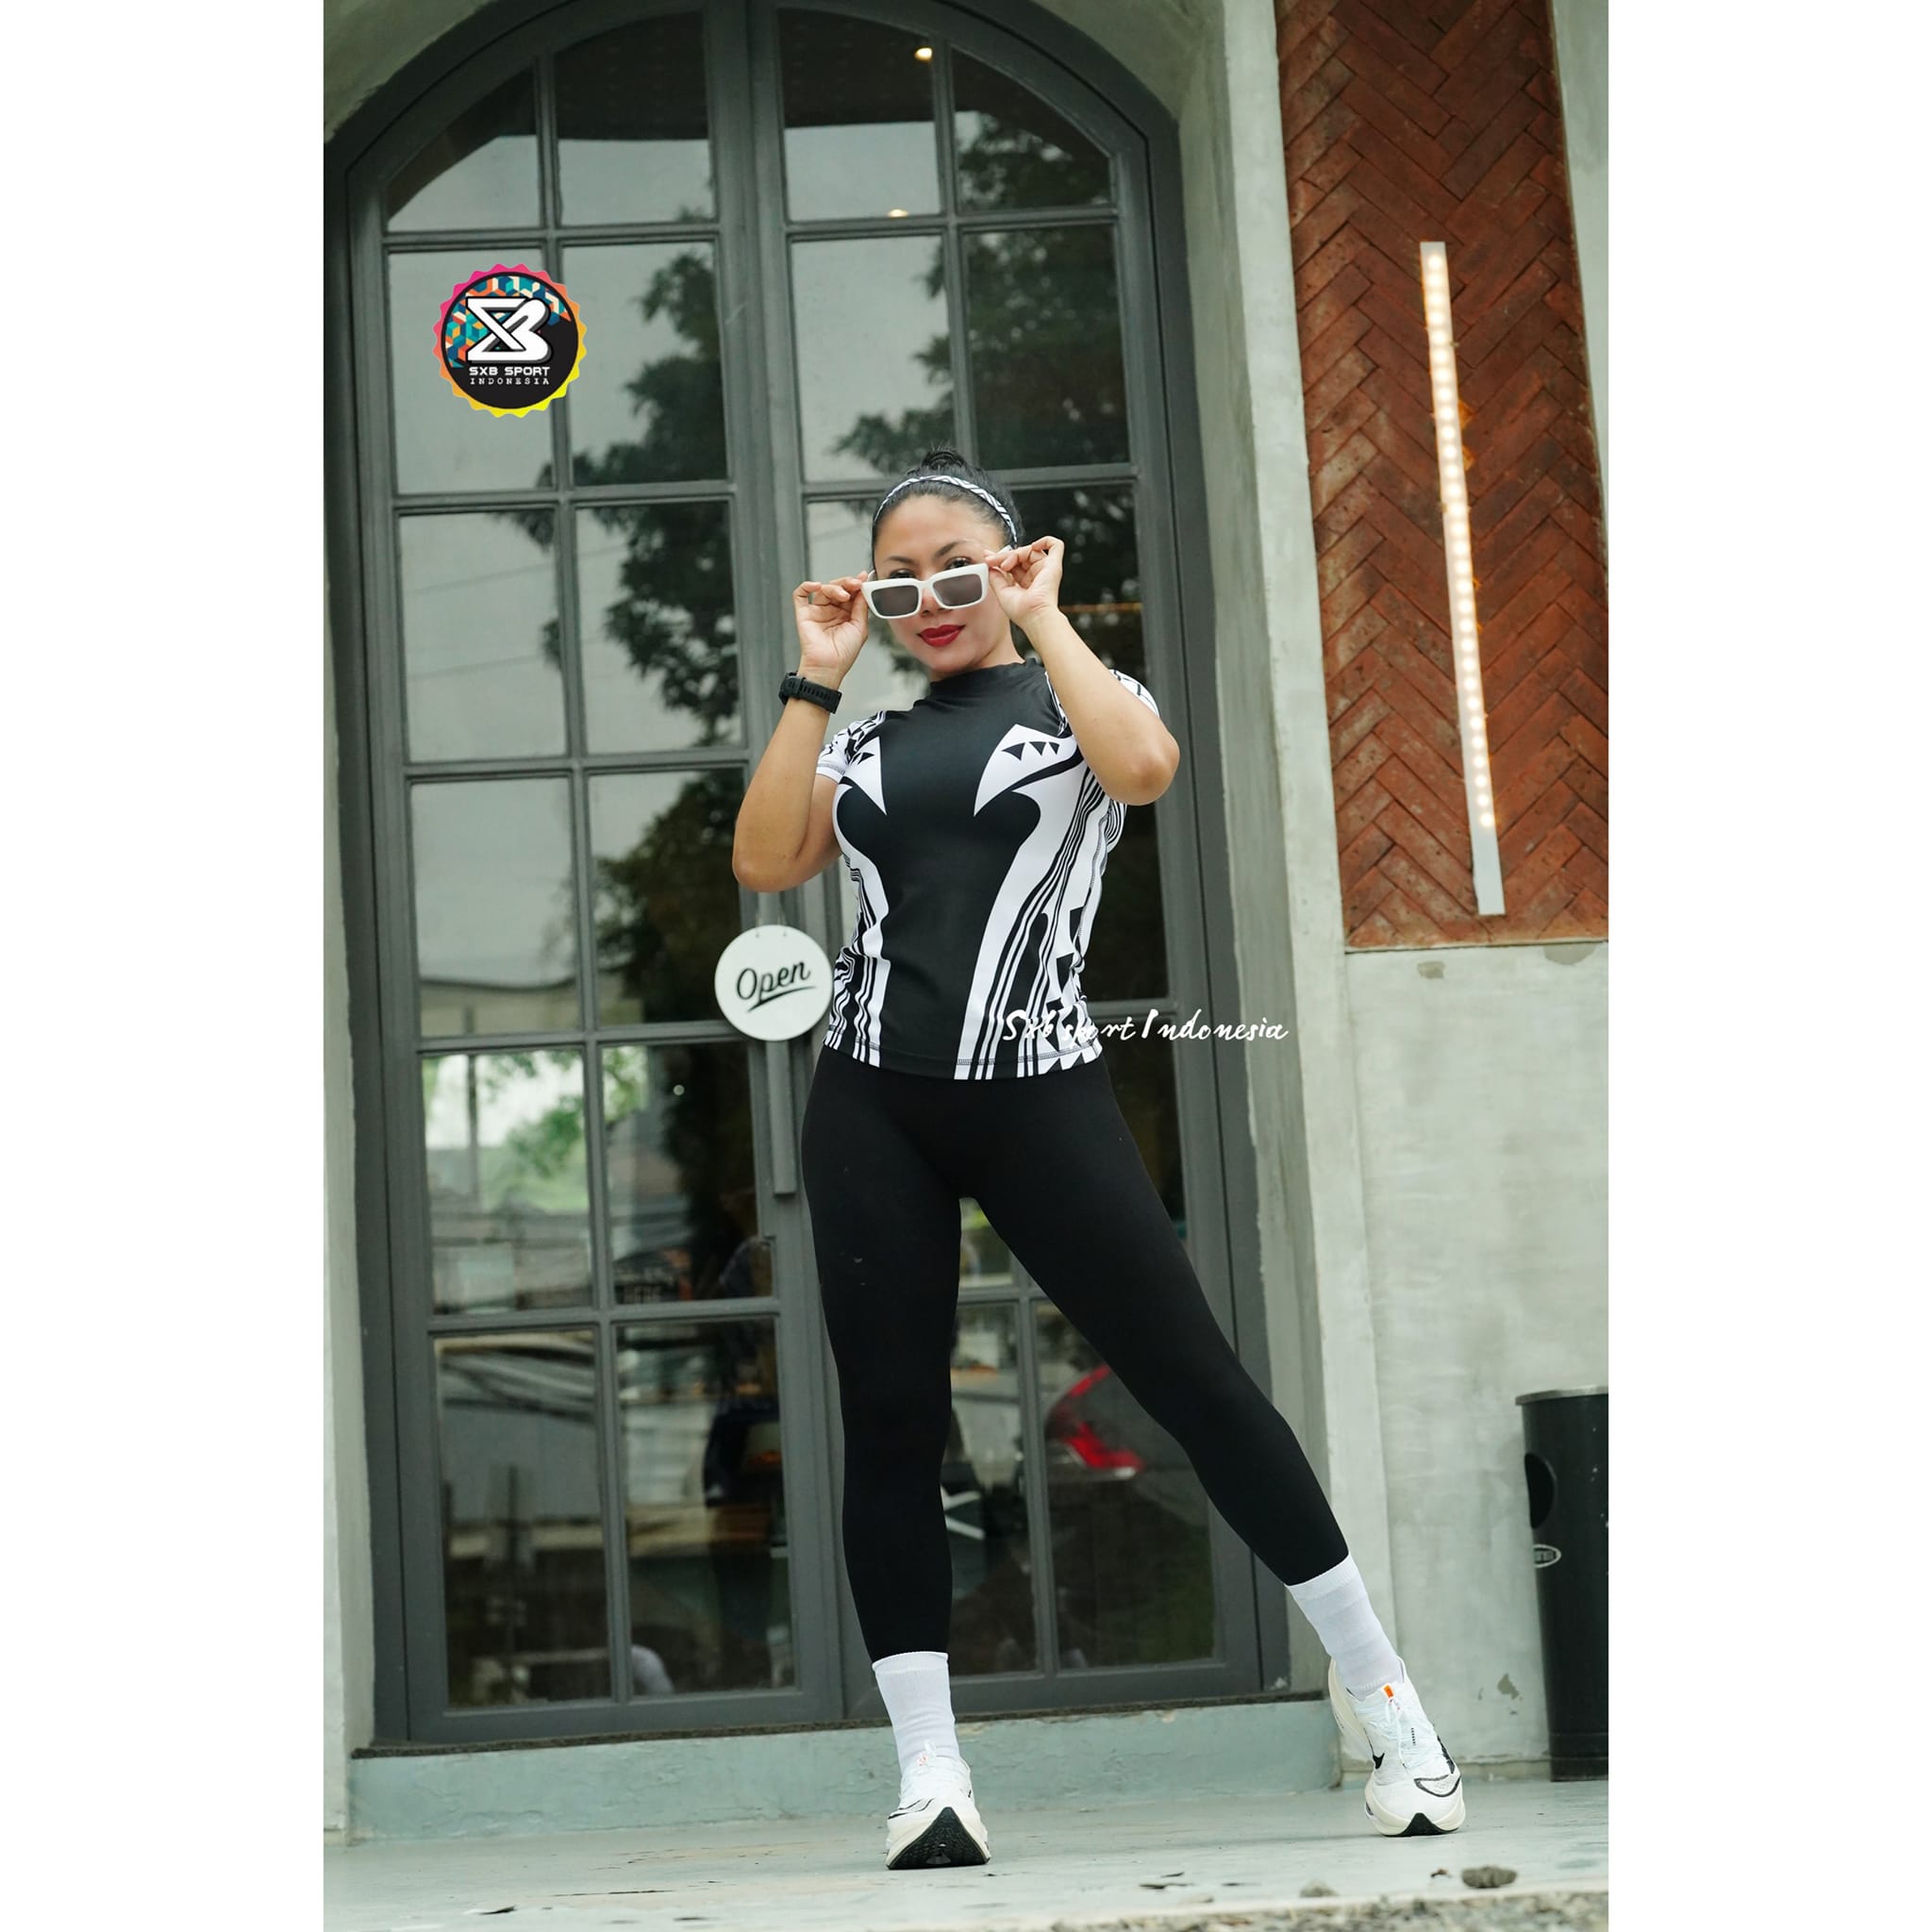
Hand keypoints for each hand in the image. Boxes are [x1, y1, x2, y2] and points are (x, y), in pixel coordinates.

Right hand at [791, 571, 871, 685]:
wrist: (828, 666)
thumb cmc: (844, 653)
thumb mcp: (860, 627)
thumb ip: (861, 607)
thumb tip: (864, 588)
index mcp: (846, 614)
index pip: (851, 593)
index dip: (857, 584)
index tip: (865, 578)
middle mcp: (832, 611)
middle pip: (838, 588)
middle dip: (847, 583)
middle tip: (855, 584)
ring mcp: (818, 611)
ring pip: (823, 589)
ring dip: (834, 587)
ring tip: (843, 595)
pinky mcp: (804, 614)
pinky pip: (800, 595)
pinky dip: (807, 586)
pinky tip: (817, 586)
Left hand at [987, 536, 1063, 620]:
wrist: (1034, 616)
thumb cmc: (1022, 612)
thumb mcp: (1002, 592)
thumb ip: (995, 578)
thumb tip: (989, 565)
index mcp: (1026, 583)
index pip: (1014, 564)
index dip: (1001, 558)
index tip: (988, 558)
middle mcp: (1036, 576)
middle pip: (1020, 556)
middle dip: (1004, 556)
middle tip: (992, 560)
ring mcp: (1045, 570)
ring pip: (1030, 550)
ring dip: (1015, 554)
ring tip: (1006, 565)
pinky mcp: (1054, 565)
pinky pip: (1056, 545)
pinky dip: (1045, 541)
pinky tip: (1033, 546)